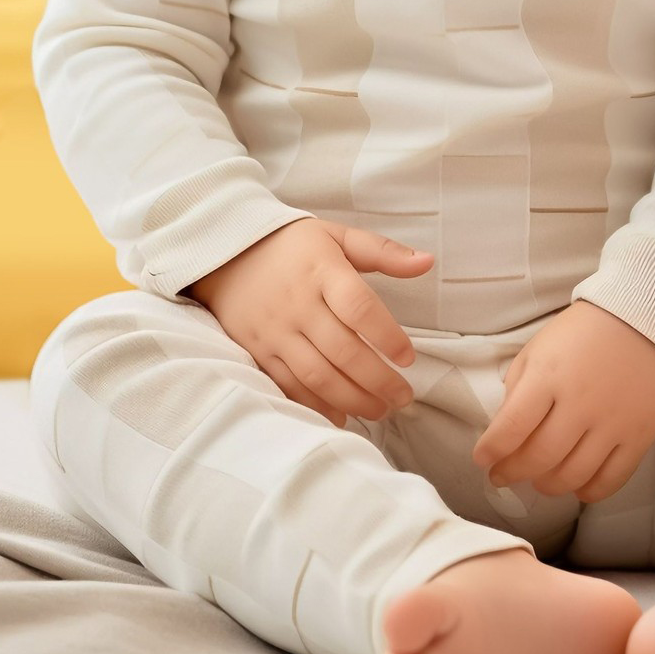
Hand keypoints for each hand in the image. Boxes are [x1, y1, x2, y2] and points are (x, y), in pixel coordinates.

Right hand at [188, 219, 434, 428]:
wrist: (226, 253)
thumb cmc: (293, 245)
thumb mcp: (338, 236)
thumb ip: (384, 252)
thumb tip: (428, 263)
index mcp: (323, 271)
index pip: (359, 307)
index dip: (386, 336)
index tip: (409, 358)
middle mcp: (298, 304)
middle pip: (342, 350)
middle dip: (377, 380)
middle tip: (404, 397)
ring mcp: (275, 331)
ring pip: (316, 374)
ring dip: (352, 398)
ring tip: (380, 410)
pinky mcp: (257, 350)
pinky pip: (287, 384)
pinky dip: (314, 405)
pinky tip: (341, 417)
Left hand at [472, 301, 654, 504]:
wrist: (649, 317)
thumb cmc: (587, 330)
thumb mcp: (540, 346)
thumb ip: (518, 387)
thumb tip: (505, 431)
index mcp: (549, 375)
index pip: (510, 429)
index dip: (490, 451)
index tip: (483, 458)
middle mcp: (580, 403)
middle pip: (538, 459)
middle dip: (512, 473)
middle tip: (503, 475)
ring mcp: (612, 422)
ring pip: (572, 476)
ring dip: (547, 485)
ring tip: (539, 478)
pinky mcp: (639, 435)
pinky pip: (610, 480)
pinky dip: (587, 491)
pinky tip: (576, 484)